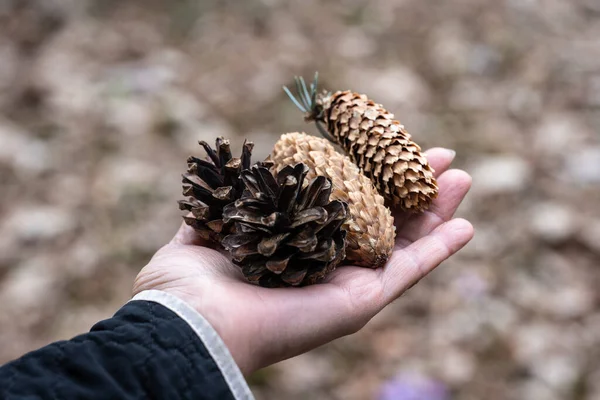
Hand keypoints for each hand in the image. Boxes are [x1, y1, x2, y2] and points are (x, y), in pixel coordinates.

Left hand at [132, 148, 472, 374]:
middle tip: (439, 157)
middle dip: (413, 190)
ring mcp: (350, 285)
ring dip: (437, 211)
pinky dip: (441, 250)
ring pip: (406, 244)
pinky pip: (410, 272)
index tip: (388, 149)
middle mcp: (330, 266)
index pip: (347, 209)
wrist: (194, 321)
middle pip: (385, 222)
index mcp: (299, 248)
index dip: (371, 180)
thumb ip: (226, 204)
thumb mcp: (209, 227)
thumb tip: (231, 175)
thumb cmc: (192, 282)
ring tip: (461, 177)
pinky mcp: (361, 302)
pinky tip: (465, 223)